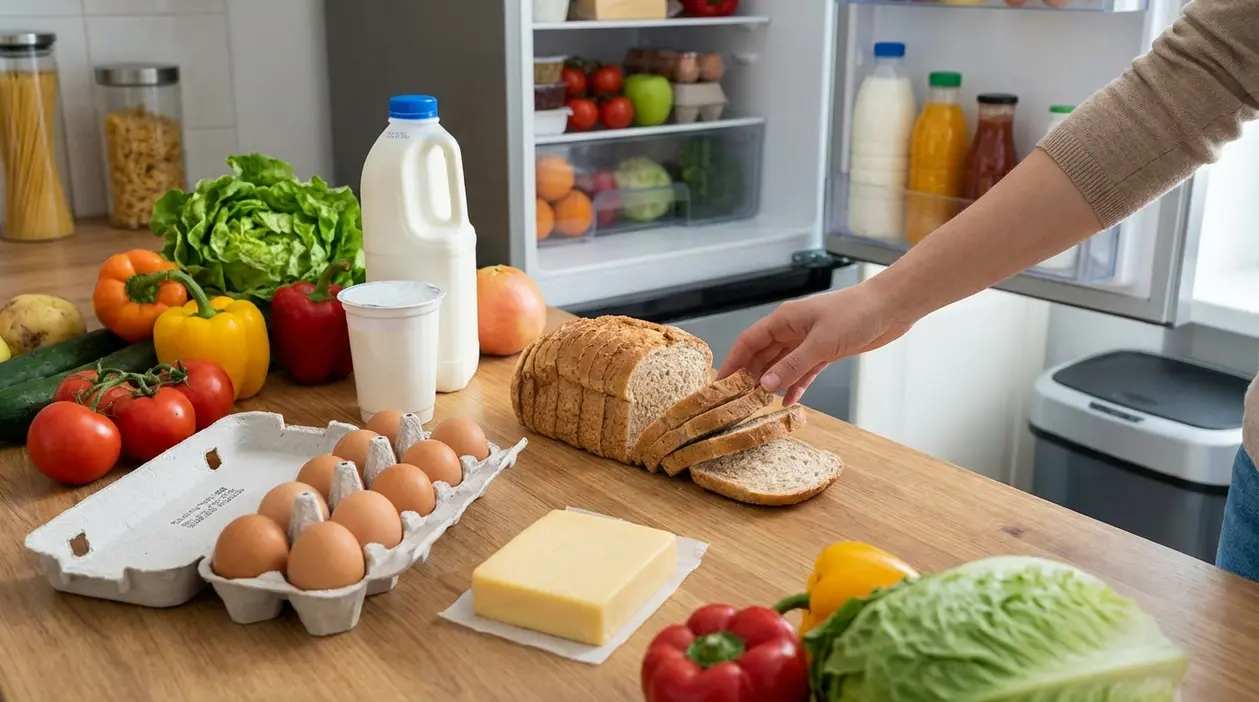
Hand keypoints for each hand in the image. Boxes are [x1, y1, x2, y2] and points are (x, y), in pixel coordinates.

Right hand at [718, 282, 913, 405]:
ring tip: (758, 405)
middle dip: (749, 376)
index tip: (720, 383)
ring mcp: (808, 342)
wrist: (890, 308)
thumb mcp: (821, 343)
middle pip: (762, 355)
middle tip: (737, 401)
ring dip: (772, 384)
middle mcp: (792, 330)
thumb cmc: (856, 314)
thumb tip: (764, 384)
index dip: (732, 362)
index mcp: (784, 320)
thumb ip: (792, 365)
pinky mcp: (825, 352)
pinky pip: (803, 372)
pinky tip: (787, 402)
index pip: (749, 342)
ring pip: (782, 366)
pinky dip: (795, 386)